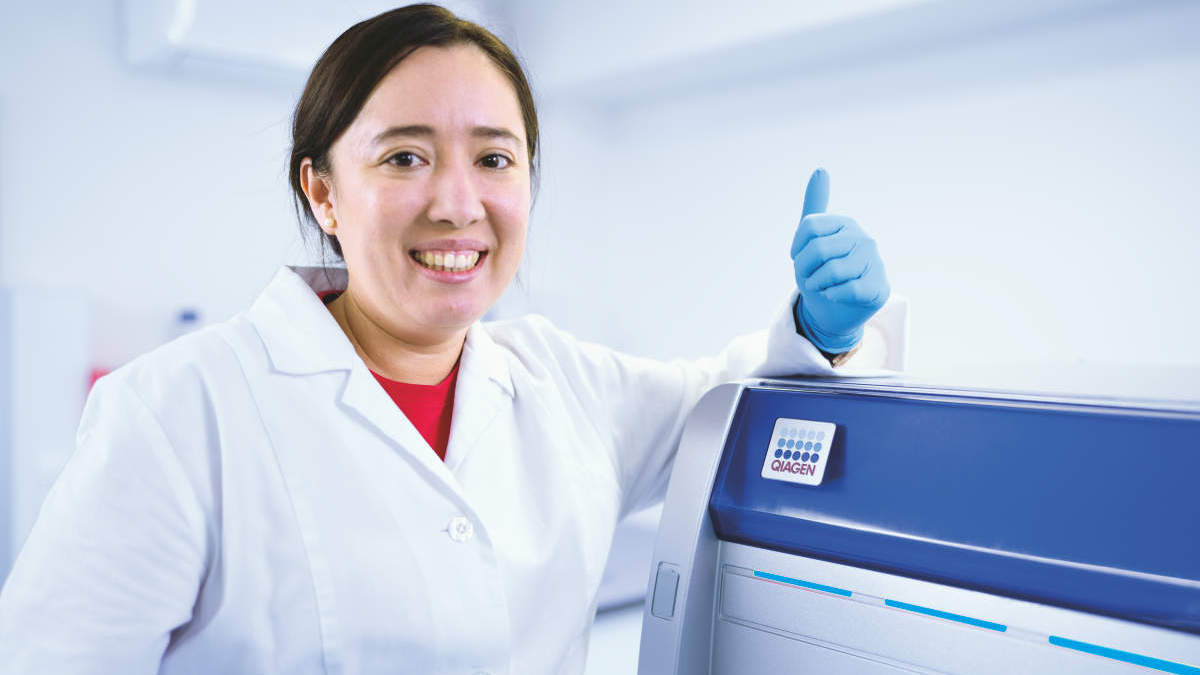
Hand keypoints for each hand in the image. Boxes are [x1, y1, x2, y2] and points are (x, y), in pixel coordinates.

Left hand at [790, 168, 890, 352]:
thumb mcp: (811, 240)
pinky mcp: (879, 287)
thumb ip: (814, 206)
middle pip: (818, 249)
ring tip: (824, 287)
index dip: (797, 249)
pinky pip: (846, 290)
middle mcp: (864, 238)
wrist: (832, 312)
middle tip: (810, 279)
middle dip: (804, 270)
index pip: (809, 227)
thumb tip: (821, 169)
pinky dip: (833, 296)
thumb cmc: (820, 274)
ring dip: (818, 285)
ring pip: (831, 271)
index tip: (800, 259)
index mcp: (846, 224)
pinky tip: (838, 296)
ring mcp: (874, 263)